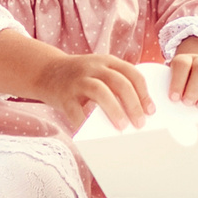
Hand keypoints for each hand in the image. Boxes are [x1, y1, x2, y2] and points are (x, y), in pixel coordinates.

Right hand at [0, 31, 152, 130]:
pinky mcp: (63, 95)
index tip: (151, 111)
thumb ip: (115, 85)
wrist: (46, 72)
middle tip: (140, 123)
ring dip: (114, 110)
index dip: (143, 93)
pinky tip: (94, 136)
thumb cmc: (80, 78)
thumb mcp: (99, 72)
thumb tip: (137, 114)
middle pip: (119, 82)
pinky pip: (76, 111)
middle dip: (133, 104)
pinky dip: (86, 123)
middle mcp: (93, 68)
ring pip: (100, 91)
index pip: (132, 73)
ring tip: (122, 127)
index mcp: (106, 62)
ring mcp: (77, 80)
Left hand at [167, 38, 197, 108]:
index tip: (174, 97)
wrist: (196, 78)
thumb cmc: (182, 87)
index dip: (178, 80)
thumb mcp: (175, 87)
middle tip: (188, 103)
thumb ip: (175, 92)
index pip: (182, 64)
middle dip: (194, 88)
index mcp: (186, 61)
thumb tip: (171, 104)